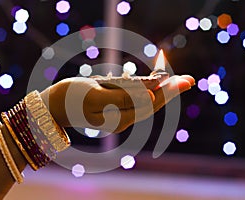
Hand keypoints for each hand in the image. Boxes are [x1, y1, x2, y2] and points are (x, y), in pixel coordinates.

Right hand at [42, 75, 194, 132]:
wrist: (55, 107)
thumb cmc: (71, 97)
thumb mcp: (96, 94)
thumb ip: (123, 97)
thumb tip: (151, 95)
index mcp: (119, 117)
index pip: (150, 102)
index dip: (168, 90)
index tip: (184, 80)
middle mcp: (122, 120)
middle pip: (152, 104)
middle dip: (170, 91)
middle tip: (189, 80)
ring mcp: (119, 118)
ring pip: (145, 102)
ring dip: (160, 90)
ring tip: (177, 81)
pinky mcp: (114, 112)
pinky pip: (135, 101)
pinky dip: (145, 91)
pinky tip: (154, 84)